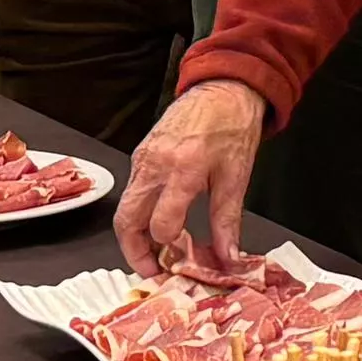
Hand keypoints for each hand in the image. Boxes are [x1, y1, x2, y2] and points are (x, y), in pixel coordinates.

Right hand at [115, 79, 270, 282]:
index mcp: (183, 170)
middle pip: (126, 221)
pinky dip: (141, 213)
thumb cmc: (232, 128)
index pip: (161, 225)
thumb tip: (228, 259)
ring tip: (159, 253)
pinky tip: (161, 222)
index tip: (183, 265)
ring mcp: (143, 158)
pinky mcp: (140, 154)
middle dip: (135, 253)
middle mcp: (155, 165)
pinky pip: (132, 191)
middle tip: (154, 271)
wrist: (223, 89)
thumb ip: (227, 222)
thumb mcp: (236, 178)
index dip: (170, 251)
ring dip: (136, 235)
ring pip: (125, 208)